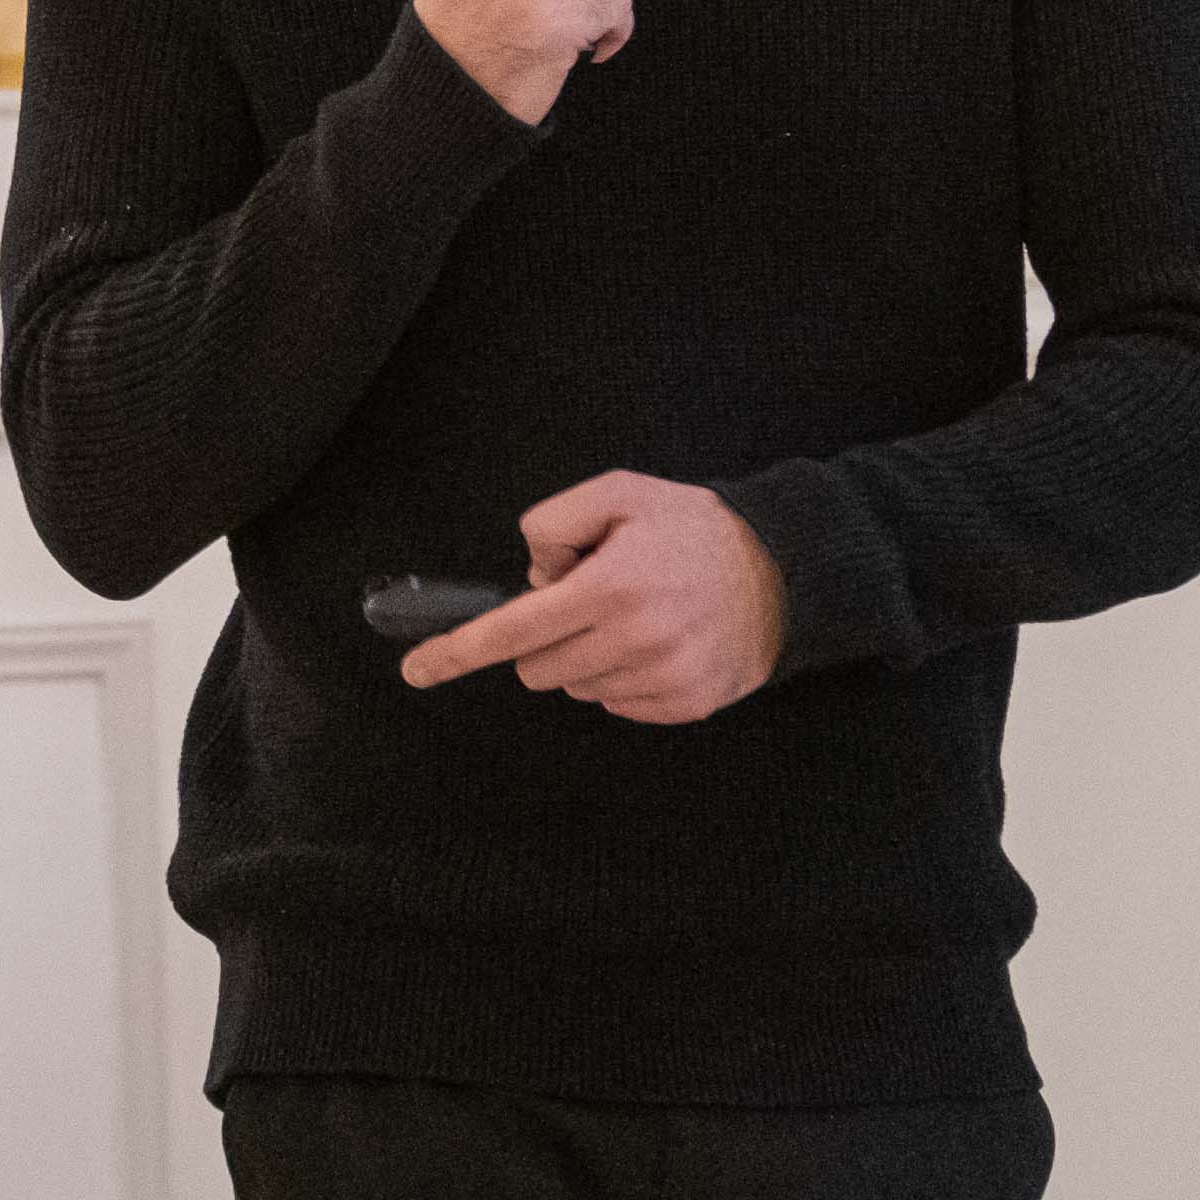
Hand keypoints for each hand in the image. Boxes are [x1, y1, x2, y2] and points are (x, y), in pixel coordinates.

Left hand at [396, 472, 783, 724]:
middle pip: (536, 667)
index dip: (456, 652)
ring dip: (585, 659)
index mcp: (608, 588)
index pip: (511, 631)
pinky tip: (656, 644)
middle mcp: (633, 641)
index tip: (416, 671)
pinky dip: (622, 679)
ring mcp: (661, 679)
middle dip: (544, 639)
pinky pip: (618, 706)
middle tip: (589, 601)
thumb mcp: (620, 493)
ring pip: (576, 689)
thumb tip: (530, 578)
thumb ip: (556, 521)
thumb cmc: (693, 528)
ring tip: (633, 617)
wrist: (783, 569)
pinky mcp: (684, 705)